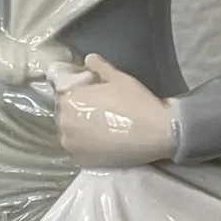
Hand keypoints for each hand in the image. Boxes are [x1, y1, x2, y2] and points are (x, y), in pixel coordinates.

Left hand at [52, 53, 177, 168]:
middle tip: (96, 110)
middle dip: (76, 111)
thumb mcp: (118, 78)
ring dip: (80, 129)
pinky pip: (78, 150)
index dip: (77, 92)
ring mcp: (72, 146)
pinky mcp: (82, 161)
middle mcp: (64, 125)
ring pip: (70, 134)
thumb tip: (89, 59)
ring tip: (99, 127)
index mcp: (69, 101)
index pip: (63, 93)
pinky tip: (101, 141)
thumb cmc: (137, 102)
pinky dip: (86, 145)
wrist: (158, 132)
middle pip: (64, 115)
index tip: (91, 93)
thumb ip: (100, 67)